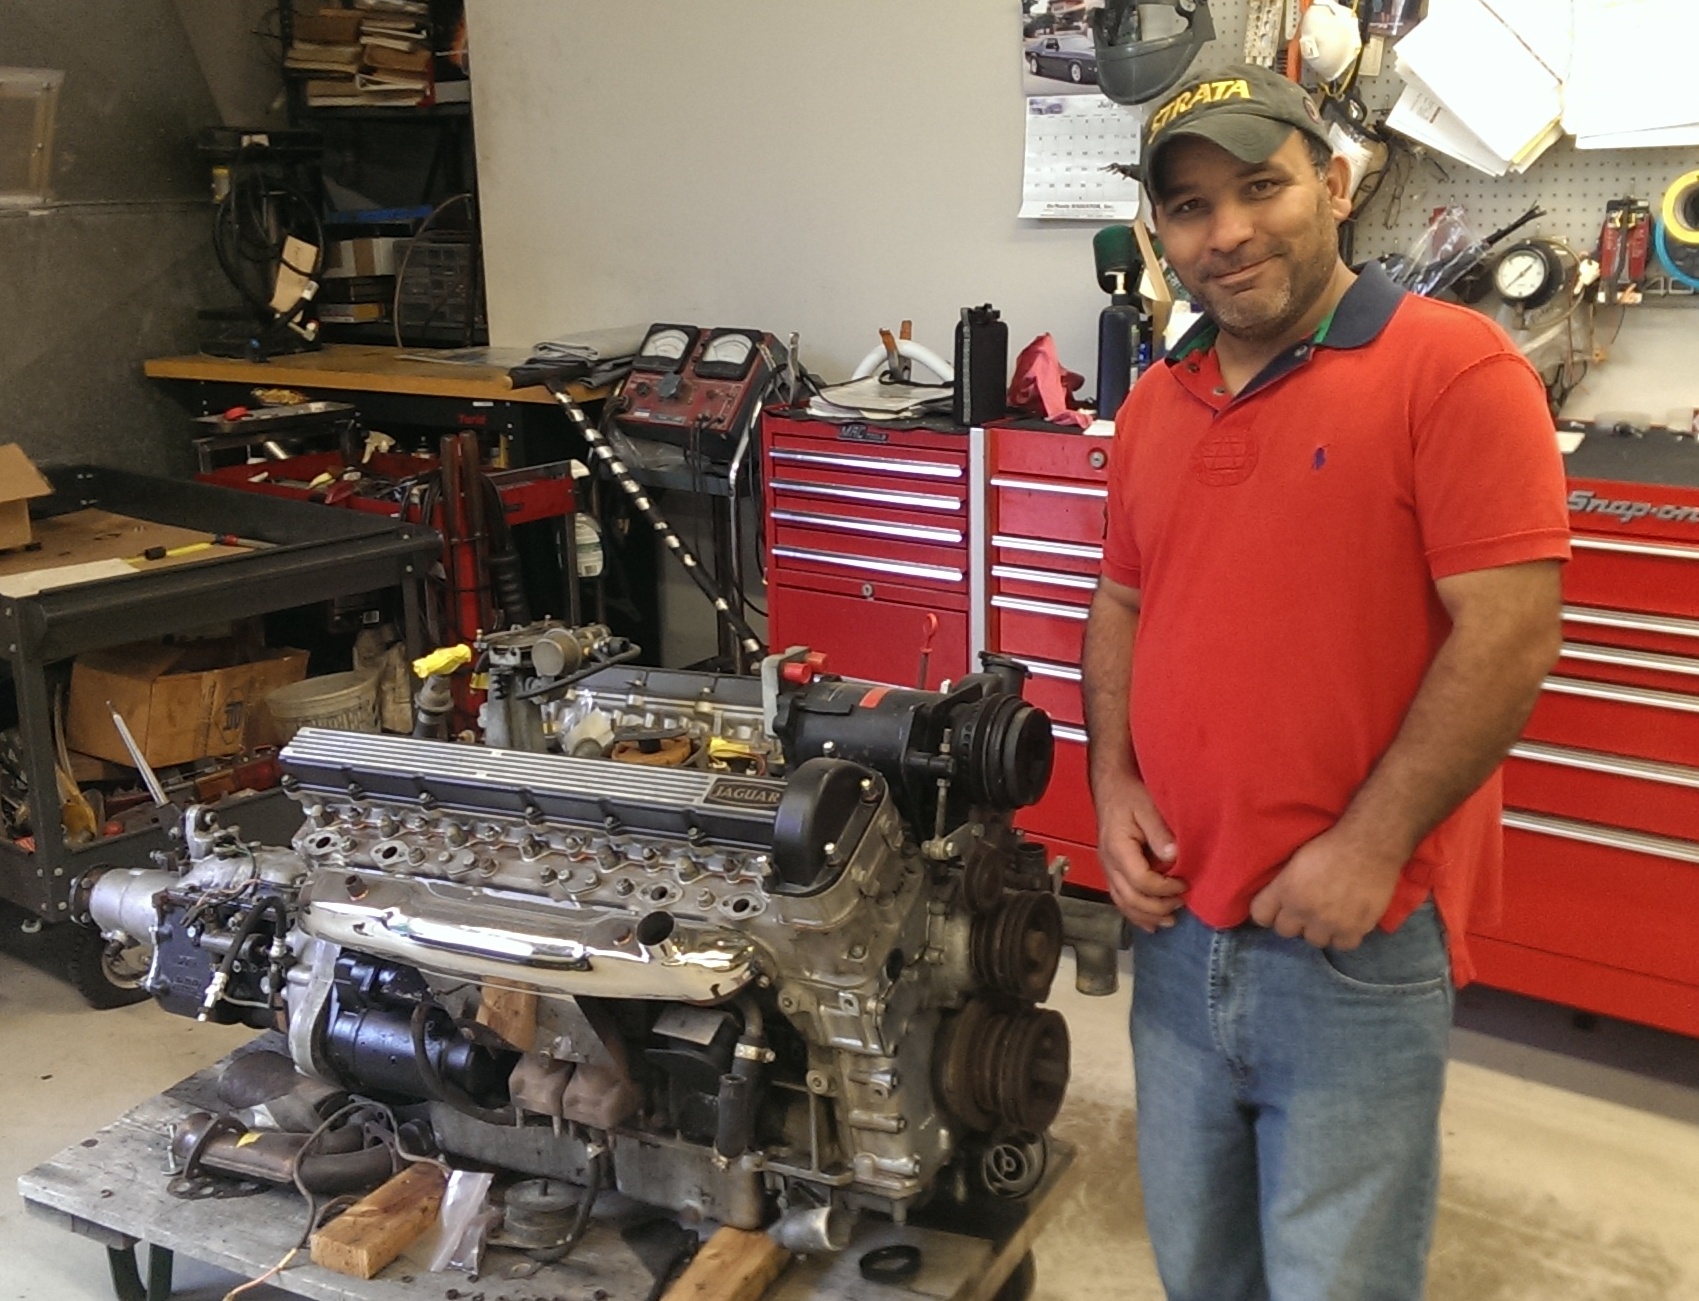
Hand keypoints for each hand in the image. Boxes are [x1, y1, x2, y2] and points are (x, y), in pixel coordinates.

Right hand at [1095, 781, 1185, 932]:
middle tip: (1181, 905)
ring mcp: (1108, 869)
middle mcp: (1109, 863)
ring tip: (1169, 921)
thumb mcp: (1147, 806)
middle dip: (1158, 907)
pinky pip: (1119, 898)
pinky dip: (1135, 913)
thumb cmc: (1130, 795)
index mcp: (1119, 848)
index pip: (1141, 880)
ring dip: (1147, 915)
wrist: (1111, 788)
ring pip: (1123, 903)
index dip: (1165, 888)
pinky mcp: (1111, 870)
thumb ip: (1160, 832)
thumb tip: (1174, 856)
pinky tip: (1150, 922)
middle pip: (1130, 898)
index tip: (1185, 884)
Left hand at [1248, 825, 1404, 948]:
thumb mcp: (1297, 860)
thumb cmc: (1332, 845)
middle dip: (1293, 921)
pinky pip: (1342, 945)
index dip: (1267, 913)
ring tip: (1328, 917)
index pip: (1260, 916)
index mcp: (1285, 889)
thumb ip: (1283, 884)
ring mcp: (1329, 922)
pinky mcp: (1355, 928)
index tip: (1276, 909)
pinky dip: (1344, 936)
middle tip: (1305, 910)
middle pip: (1285, 931)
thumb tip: (1277, 900)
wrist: (1369, 846)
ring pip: (1314, 941)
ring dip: (1319, 930)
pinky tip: (1347, 923)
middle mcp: (1303, 910)